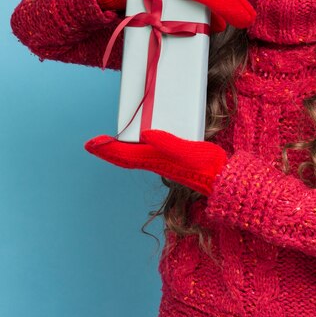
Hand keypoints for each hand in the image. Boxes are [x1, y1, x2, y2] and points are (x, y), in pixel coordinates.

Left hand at [84, 129, 226, 195]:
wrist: (223, 181)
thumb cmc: (209, 167)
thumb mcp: (192, 152)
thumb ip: (170, 144)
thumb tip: (146, 135)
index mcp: (157, 160)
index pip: (125, 154)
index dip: (107, 149)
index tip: (91, 143)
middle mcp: (157, 162)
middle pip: (125, 157)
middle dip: (108, 150)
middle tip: (93, 144)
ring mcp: (163, 163)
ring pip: (134, 157)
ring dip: (119, 151)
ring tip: (107, 144)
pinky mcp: (171, 161)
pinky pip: (145, 155)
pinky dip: (134, 149)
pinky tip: (139, 143)